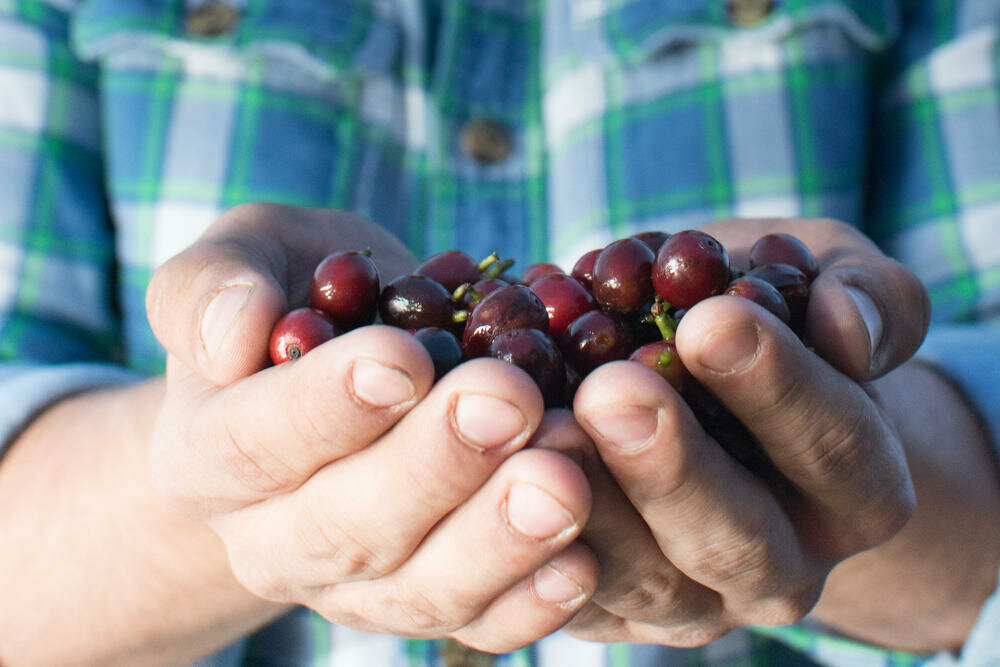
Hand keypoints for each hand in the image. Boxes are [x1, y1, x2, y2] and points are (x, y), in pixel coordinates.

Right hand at [145, 204, 597, 651]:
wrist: (338, 384)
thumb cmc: (299, 304)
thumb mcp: (248, 259)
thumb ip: (213, 284)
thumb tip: (234, 336)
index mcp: (205, 456)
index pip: (254, 442)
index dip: (326, 407)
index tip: (405, 360)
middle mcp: (271, 542)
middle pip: (346, 528)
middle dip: (435, 466)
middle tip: (509, 401)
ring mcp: (353, 588)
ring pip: (418, 589)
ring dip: (497, 541)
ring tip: (565, 480)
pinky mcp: (427, 604)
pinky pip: (476, 624)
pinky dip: (529, 601)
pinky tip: (582, 560)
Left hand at [537, 218, 929, 645]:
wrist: (708, 393)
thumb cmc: (771, 327)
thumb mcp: (832, 287)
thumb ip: (869, 297)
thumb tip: (845, 322)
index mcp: (857, 494)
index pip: (835, 450)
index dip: (780, 390)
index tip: (712, 322)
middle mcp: (779, 567)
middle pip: (736, 540)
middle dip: (673, 466)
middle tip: (612, 391)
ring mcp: (689, 601)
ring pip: (643, 583)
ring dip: (590, 511)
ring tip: (542, 430)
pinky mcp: (606, 611)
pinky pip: (565, 594)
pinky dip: (526, 545)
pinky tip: (491, 473)